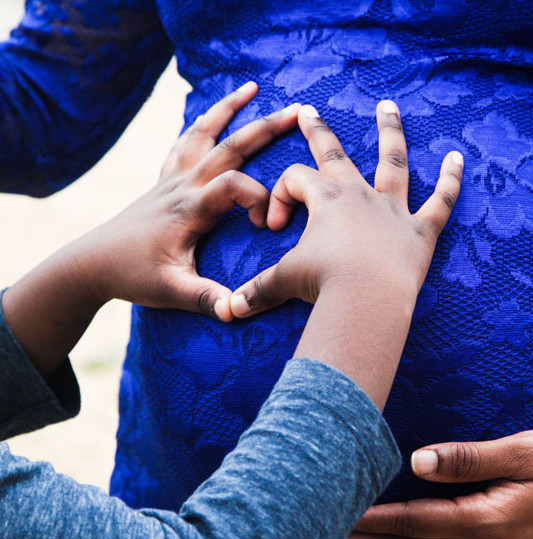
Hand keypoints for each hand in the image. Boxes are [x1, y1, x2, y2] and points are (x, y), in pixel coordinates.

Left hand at [69, 81, 299, 321]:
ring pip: (203, 133)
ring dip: (229, 109)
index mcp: (189, 209)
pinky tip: (211, 117)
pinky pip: (184, 143)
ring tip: (252, 88)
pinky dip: (202, 124)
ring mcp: (170, 179)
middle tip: (297, 111)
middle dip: (264, 127)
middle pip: (227, 146)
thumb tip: (237, 311)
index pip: (234, 184)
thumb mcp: (171, 293)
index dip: (259, 197)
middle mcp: (181, 186)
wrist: (90, 264)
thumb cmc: (132, 276)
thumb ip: (206, 299)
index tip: (265, 226)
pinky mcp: (163, 181)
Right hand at [228, 100, 463, 317]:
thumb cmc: (324, 285)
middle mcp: (359, 195)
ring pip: (393, 162)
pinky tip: (458, 158)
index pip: (294, 181)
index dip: (279, 198)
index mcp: (324, 199)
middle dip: (318, 132)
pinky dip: (451, 180)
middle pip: (335, 154)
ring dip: (390, 133)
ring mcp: (393, 210)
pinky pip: (441, 201)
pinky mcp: (421, 232)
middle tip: (308, 111)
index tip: (273, 228)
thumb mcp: (284, 282)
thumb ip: (258, 290)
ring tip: (388, 108)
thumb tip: (230, 309)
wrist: (366, 300)